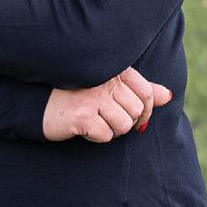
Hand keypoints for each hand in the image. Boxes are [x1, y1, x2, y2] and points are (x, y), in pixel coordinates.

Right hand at [42, 67, 173, 142]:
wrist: (39, 102)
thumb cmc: (77, 95)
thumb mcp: (109, 88)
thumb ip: (140, 90)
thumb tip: (167, 96)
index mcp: (114, 69)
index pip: (146, 92)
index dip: (145, 111)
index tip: (135, 118)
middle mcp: (105, 79)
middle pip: (136, 111)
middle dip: (125, 122)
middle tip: (106, 119)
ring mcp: (94, 96)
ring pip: (123, 125)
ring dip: (111, 130)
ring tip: (95, 121)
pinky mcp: (83, 115)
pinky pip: (105, 136)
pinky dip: (96, 137)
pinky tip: (83, 127)